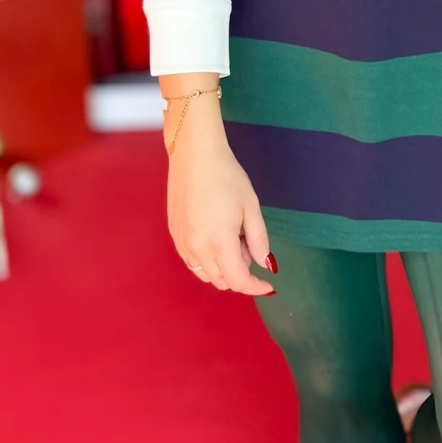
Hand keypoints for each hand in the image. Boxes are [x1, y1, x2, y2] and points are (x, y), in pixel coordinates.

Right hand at [168, 139, 277, 296]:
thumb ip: (258, 240)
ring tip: (233, 238)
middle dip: (240, 273)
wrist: (194, 155)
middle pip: (221, 280)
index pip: (238, 281)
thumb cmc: (227, 176)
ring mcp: (182, 242)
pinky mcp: (174, 234)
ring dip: (223, 268)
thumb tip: (264, 264)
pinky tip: (216, 235)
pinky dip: (207, 259)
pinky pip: (192, 260)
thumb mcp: (251, 207)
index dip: (255, 287)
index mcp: (219, 241)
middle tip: (249, 246)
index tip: (267, 285)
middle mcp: (197, 247)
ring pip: (204, 273)